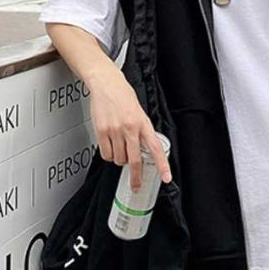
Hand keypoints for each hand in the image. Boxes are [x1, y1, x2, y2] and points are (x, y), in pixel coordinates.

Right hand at [88, 66, 171, 191]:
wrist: (107, 84)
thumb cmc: (124, 97)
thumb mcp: (140, 113)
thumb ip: (142, 132)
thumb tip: (144, 150)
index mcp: (143, 124)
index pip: (156, 148)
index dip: (162, 165)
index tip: (166, 177)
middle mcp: (130, 128)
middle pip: (134, 160)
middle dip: (136, 176)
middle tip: (136, 184)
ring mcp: (115, 131)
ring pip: (118, 160)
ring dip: (120, 160)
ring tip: (120, 148)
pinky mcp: (102, 132)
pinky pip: (106, 154)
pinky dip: (109, 155)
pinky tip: (111, 146)